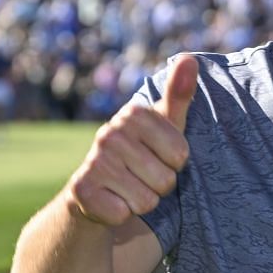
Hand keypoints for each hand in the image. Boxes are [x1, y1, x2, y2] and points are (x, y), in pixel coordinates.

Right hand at [66, 54, 195, 226]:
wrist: (96, 190)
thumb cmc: (142, 154)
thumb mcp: (165, 125)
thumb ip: (179, 94)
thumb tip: (190, 58)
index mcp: (133, 114)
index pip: (181, 154)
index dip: (175, 164)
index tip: (158, 157)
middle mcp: (109, 133)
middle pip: (165, 180)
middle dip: (160, 187)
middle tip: (142, 177)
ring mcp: (94, 161)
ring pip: (146, 201)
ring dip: (142, 202)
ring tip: (128, 188)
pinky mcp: (81, 190)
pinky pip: (123, 214)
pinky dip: (121, 214)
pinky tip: (112, 201)